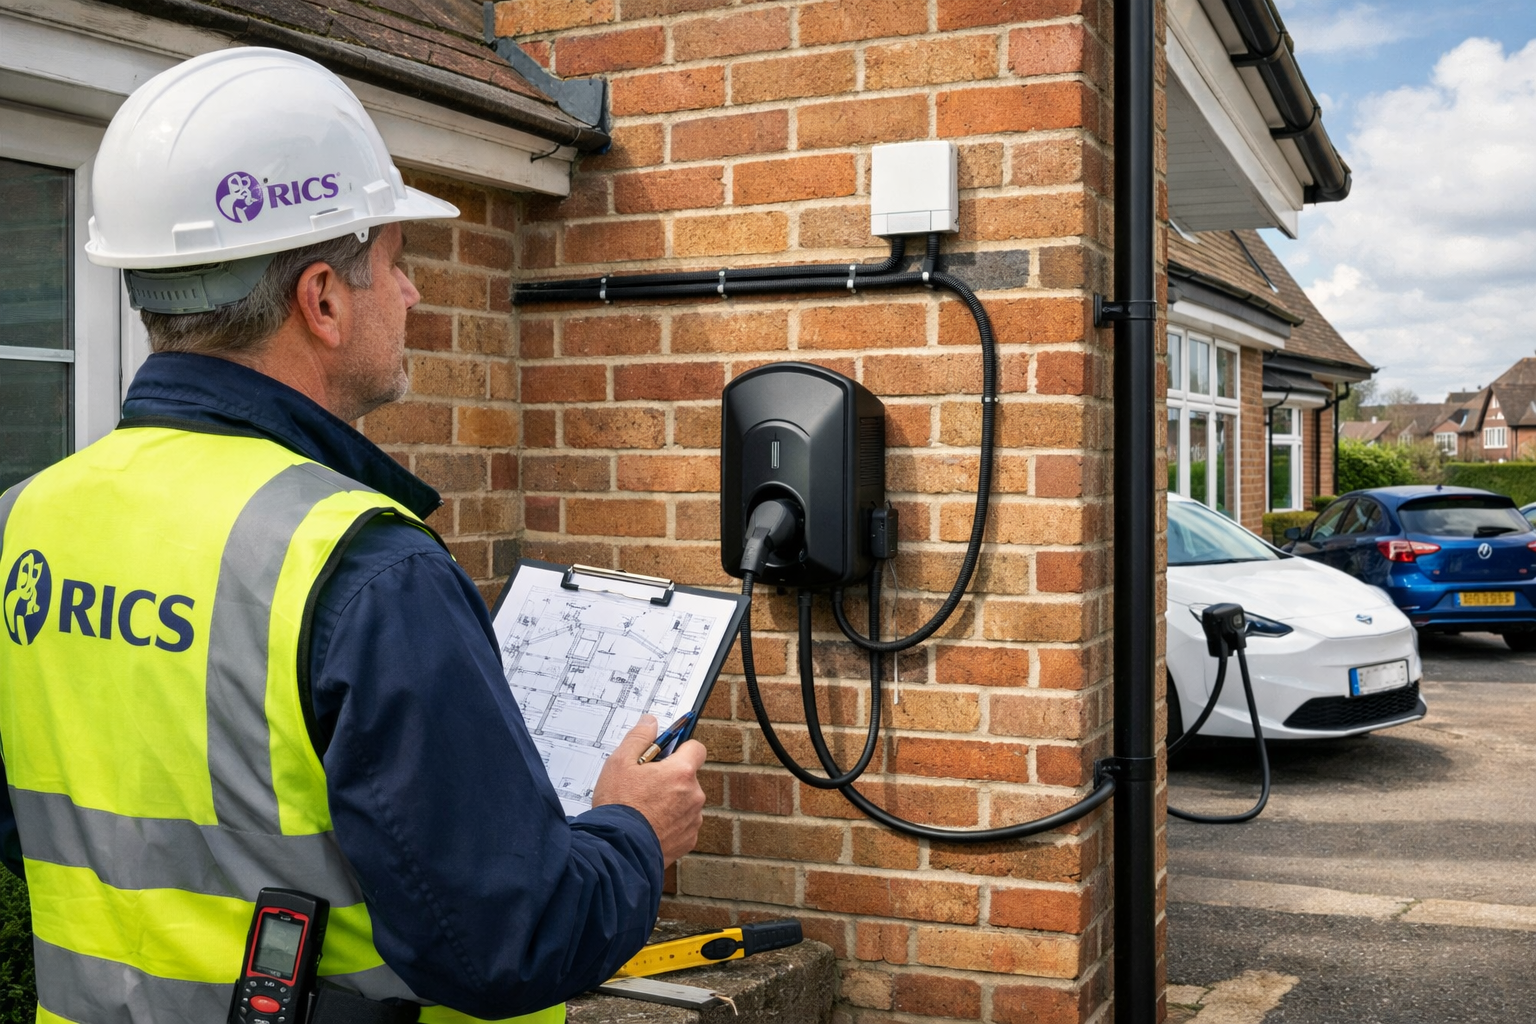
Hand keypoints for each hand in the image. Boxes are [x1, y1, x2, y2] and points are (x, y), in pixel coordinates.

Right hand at [592, 715, 705, 866]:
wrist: (618, 850)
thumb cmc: (619, 806)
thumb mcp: (620, 762)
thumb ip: (639, 738)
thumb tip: (651, 722)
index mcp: (682, 772)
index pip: (696, 748)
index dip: (681, 748)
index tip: (667, 752)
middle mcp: (694, 795)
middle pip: (688, 776)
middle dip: (671, 777)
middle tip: (645, 783)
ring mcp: (693, 819)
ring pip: (685, 800)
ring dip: (671, 801)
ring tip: (644, 807)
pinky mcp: (688, 840)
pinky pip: (683, 822)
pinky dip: (670, 822)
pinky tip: (649, 824)